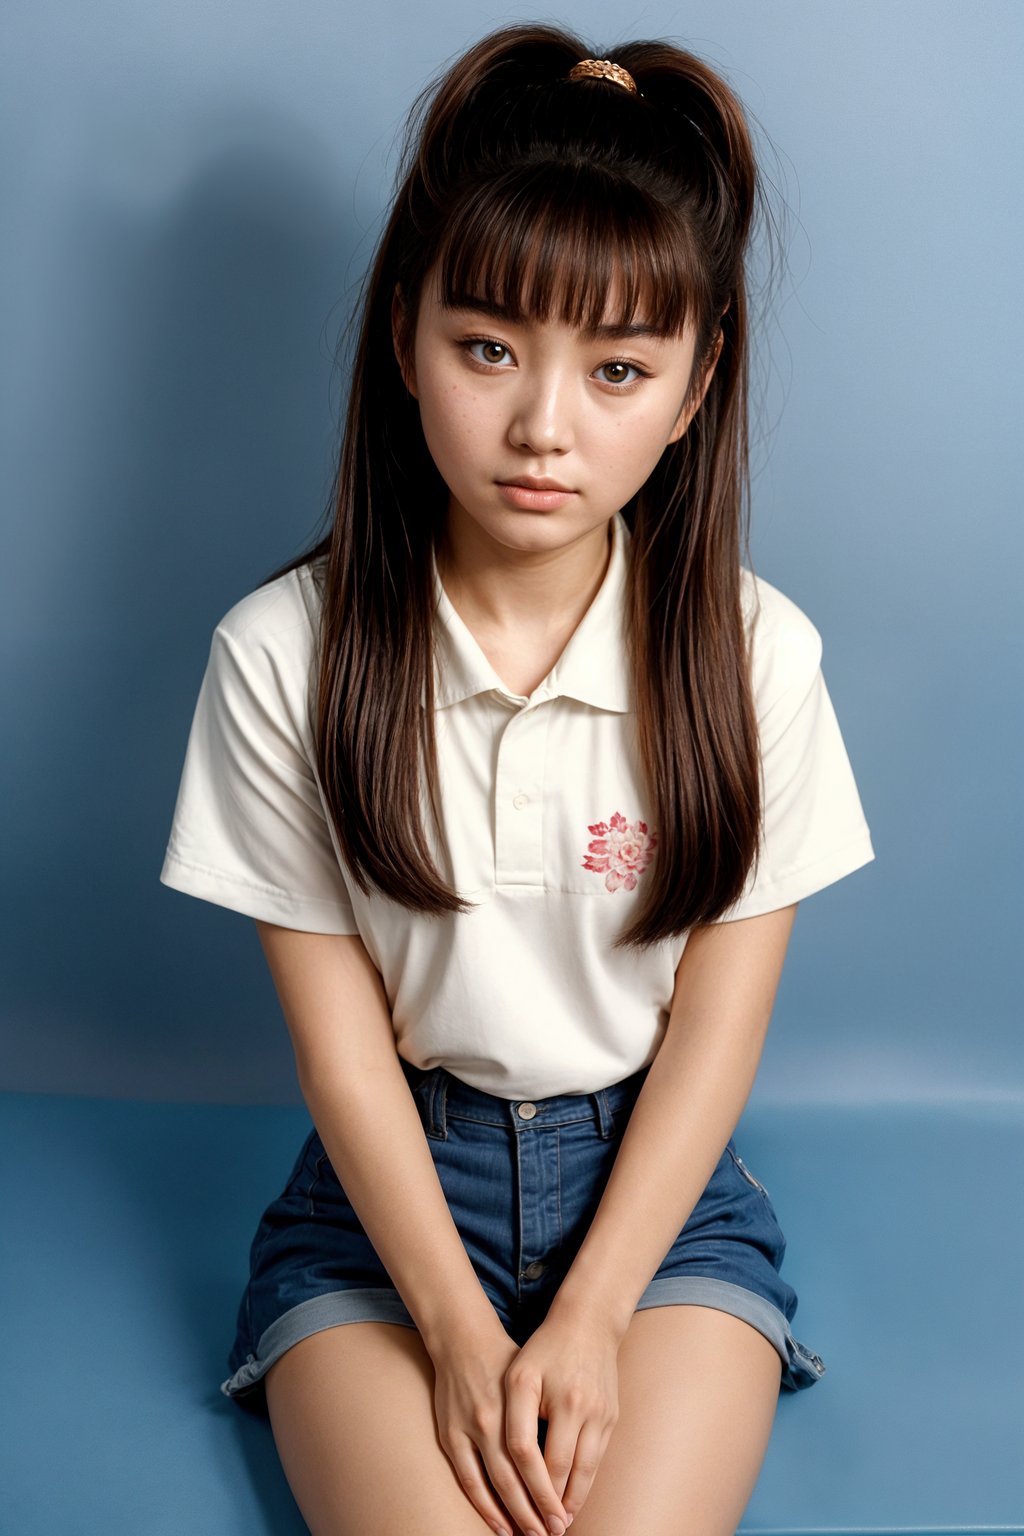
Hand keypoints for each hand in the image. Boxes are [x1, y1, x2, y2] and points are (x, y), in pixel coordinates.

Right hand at [428, 1314, 571, 1535]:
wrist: (463, 1337)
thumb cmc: (508, 1359)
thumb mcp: (535, 1380)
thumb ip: (549, 1416)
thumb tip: (573, 1459)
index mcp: (520, 1403)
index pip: (542, 1459)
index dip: (555, 1491)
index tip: (568, 1513)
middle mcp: (494, 1418)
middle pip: (521, 1476)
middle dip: (539, 1509)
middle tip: (554, 1532)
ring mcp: (469, 1427)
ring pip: (496, 1482)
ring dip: (515, 1514)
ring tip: (532, 1534)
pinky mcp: (450, 1433)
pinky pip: (469, 1478)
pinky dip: (484, 1505)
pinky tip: (499, 1523)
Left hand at [503, 1308, 620, 1526]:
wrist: (590, 1322)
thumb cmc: (545, 1348)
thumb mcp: (520, 1373)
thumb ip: (514, 1414)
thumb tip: (511, 1459)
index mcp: (558, 1398)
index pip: (537, 1456)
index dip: (529, 1489)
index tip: (522, 1513)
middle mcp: (583, 1408)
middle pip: (567, 1470)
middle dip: (554, 1505)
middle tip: (544, 1532)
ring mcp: (602, 1413)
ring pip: (588, 1469)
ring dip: (574, 1498)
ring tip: (560, 1522)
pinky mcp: (613, 1415)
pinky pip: (599, 1457)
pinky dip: (586, 1479)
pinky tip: (575, 1493)